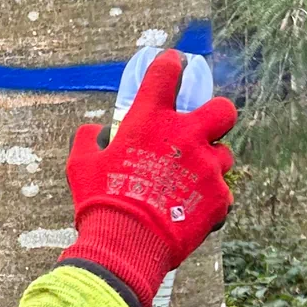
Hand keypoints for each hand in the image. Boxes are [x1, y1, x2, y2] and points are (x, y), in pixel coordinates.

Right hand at [59, 50, 237, 306]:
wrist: (126, 243)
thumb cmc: (100, 200)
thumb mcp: (81, 164)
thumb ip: (88, 140)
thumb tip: (93, 132)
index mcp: (151, 120)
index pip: (165, 73)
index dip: (171, 64)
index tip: (174, 63)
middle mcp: (186, 136)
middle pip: (223, 110)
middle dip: (217, 116)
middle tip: (202, 131)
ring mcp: (207, 166)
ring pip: (225, 155)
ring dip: (211, 164)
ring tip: (191, 182)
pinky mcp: (219, 197)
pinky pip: (222, 193)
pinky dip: (210, 201)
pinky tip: (191, 213)